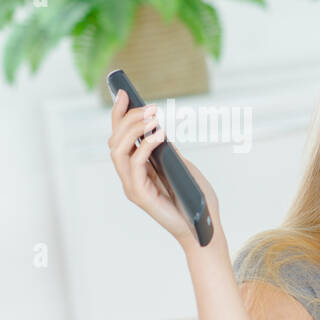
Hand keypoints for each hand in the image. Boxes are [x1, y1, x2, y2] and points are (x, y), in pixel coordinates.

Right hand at [106, 89, 222, 252]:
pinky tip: (160, 135)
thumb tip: (159, 131)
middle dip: (129, 118)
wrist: (204, 227)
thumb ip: (168, 151)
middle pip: (115, 140)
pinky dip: (145, 147)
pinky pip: (134, 166)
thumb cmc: (196, 199)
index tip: (124, 92)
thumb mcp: (183, 167)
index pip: (121, 136)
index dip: (120, 114)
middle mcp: (129, 175)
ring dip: (135, 130)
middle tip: (150, 107)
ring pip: (118, 151)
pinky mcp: (139, 195)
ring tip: (155, 117)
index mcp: (137, 167)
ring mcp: (132, 186)